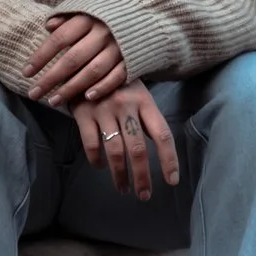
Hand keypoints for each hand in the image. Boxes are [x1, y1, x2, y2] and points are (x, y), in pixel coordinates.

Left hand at [27, 13, 126, 106]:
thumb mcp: (88, 6)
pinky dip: (101, 88)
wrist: (148, 13)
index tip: (26, 73)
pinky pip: (116, 77)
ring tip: (53, 100)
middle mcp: (103, 33)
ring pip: (92, 72)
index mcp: (88, 18)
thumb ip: (68, 16)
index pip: (59, 39)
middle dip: (51, 78)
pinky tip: (86, 98)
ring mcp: (119, 48)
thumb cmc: (109, 12)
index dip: (41, 57)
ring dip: (71, 88)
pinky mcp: (133, 60)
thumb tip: (48, 26)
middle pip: (72, 59)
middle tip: (34, 94)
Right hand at [74, 80, 178, 199]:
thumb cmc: (117, 82)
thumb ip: (146, 117)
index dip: (169, 160)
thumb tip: (158, 147)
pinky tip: (100, 167)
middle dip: (142, 176)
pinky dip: (96, 160)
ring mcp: (104, 109)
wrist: (85, 60)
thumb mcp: (137, 92)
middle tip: (144, 195)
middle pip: (138, 149)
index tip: (172, 181)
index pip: (162, 135)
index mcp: (145, 101)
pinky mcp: (83, 112)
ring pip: (115, 151)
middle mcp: (126, 105)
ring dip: (120, 174)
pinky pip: (91, 144)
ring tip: (123, 189)